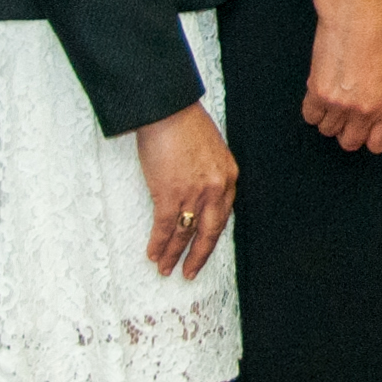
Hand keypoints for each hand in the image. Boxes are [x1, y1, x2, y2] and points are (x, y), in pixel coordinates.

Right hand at [136, 100, 238, 279]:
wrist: (167, 110)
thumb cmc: (185, 123)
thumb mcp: (211, 149)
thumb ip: (209, 173)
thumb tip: (198, 191)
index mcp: (228, 176)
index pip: (223, 215)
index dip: (211, 235)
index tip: (203, 247)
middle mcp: (216, 188)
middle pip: (209, 232)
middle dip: (198, 255)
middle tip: (189, 272)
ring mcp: (194, 193)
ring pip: (185, 233)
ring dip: (173, 254)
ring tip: (165, 268)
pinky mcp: (171, 194)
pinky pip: (166, 227)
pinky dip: (158, 243)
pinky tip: (153, 253)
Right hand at [304, 0, 381, 153]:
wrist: (356, 15)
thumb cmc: (380, 36)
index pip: (377, 145)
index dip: (368, 137)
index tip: (363, 127)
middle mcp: (365, 110)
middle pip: (349, 142)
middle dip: (346, 130)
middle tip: (344, 111)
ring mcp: (341, 104)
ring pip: (327, 130)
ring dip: (328, 117)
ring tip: (332, 95)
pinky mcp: (319, 93)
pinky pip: (310, 116)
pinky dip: (312, 108)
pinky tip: (319, 91)